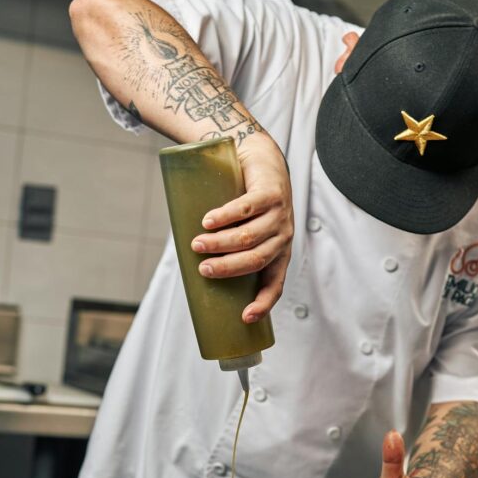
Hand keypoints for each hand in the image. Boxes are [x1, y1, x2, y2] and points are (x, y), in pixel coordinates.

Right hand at [191, 131, 293, 323]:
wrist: (260, 160)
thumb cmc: (247, 203)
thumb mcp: (244, 231)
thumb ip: (228, 250)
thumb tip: (194, 271)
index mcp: (278, 253)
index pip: (275, 284)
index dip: (263, 303)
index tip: (245, 317)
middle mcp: (283, 237)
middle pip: (256, 260)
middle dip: (228, 268)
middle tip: (203, 268)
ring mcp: (280, 215)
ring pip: (249, 236)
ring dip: (220, 243)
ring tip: (197, 243)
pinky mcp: (271, 193)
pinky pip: (246, 209)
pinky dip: (225, 217)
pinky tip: (208, 221)